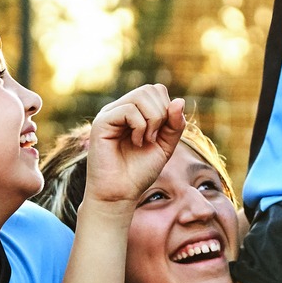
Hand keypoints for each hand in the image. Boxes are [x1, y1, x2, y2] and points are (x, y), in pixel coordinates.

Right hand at [84, 84, 184, 211]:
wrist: (120, 193)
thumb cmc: (139, 171)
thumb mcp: (165, 145)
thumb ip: (174, 124)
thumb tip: (180, 100)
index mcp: (134, 111)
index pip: (157, 90)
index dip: (167, 108)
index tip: (162, 133)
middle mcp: (120, 108)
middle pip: (150, 89)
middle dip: (162, 114)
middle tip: (154, 138)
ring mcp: (110, 114)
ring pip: (140, 96)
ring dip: (152, 120)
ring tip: (145, 140)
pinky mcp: (101, 122)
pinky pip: (128, 109)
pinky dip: (139, 126)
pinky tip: (135, 142)